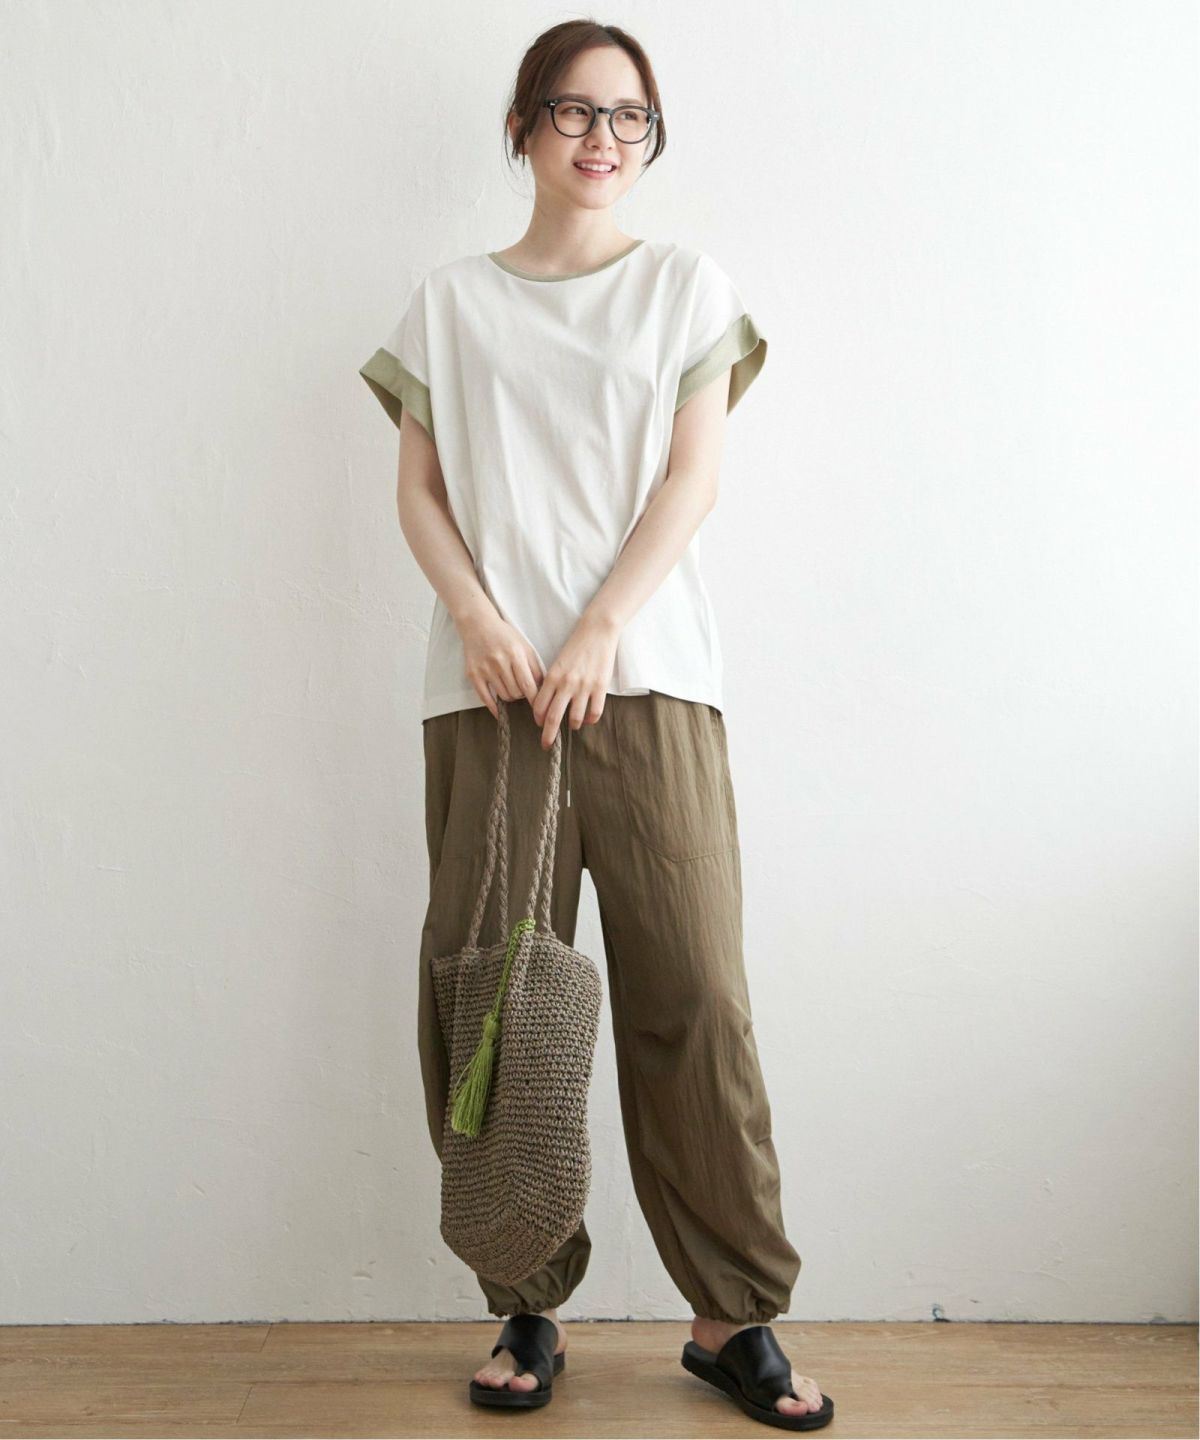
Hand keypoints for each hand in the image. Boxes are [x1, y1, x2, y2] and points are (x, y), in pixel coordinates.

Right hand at [457, 604, 543, 719]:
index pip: (528, 685)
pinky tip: (499, 710)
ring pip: (503, 696)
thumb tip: (543, 689)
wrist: (478, 625)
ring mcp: (485, 669)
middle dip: (522, 695)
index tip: (539, 707)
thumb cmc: (504, 636)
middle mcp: (500, 662)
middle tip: (521, 690)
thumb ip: (535, 667)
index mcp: (515, 654)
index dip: (535, 699)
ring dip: (510, 697)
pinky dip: (493, 707)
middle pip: (516, 693)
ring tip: (511, 689)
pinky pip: (485, 698)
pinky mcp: (473, 674)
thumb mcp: (525, 646)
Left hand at [531, 613, 619, 750]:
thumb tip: (546, 701)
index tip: (539, 725)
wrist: (597, 631)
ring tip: (573, 725)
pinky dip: (590, 720)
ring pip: (575, 718)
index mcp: (553, 677)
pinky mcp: (600, 687)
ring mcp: (584, 687)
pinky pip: (594, 712)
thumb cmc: (576, 646)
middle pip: (554, 717)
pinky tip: (588, 719)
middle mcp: (566, 684)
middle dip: (548, 735)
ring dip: (572, 725)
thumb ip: (552, 681)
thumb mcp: (558, 662)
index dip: (538, 718)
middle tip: (546, 745)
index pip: (540, 705)